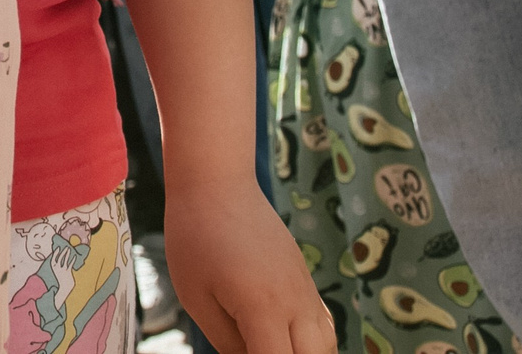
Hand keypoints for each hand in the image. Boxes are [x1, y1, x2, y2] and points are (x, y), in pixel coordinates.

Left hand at [163, 175, 335, 353]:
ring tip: (268, 345)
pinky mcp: (305, 280)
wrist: (217, 184)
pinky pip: (323, 324)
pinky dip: (312, 342)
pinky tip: (286, 340)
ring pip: (326, 346)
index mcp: (263, 308)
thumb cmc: (195, 238)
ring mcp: (305, 290)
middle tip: (253, 347)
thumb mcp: (197, 298)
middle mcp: (295, 303)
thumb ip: (226, 342)